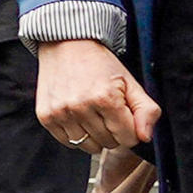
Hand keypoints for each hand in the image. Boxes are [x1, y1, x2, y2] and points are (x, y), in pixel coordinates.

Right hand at [36, 36, 158, 152]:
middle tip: (106, 110)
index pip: (129, 139)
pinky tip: (77, 117)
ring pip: (89, 146)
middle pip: (109, 144)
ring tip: (91, 114)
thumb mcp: (130, 82)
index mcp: (106, 98)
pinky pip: (68, 143)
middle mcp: (80, 107)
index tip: (123, 114)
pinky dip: (76, 135)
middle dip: (113, 131)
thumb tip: (145, 138)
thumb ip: (147, 110)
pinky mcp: (46, 116)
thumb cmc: (100, 65)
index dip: (131, 128)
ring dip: (95, 135)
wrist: (66, 45)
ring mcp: (61, 112)